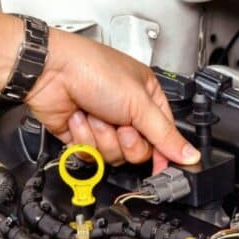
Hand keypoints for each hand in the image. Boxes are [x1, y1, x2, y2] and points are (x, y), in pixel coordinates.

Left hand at [26, 28, 199, 172]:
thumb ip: (166, 135)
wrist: (48, 71)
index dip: (164, 153)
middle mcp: (126, 112)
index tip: (164, 169)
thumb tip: (190, 155)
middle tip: (121, 125)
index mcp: (147, 98)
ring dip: (103, 136)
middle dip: (127, 141)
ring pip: (114, 155)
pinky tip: (79, 117)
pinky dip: (84, 138)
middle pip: (139, 151)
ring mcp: (104, 125)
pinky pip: (92, 154)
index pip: (164, 136)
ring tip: (95, 114)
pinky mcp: (82, 136)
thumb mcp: (139, 103)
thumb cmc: (91, 69)